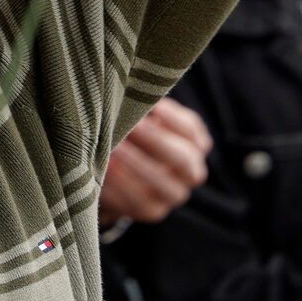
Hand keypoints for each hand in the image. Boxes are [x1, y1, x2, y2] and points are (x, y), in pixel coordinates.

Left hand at [98, 96, 212, 227]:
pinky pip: (138, 202)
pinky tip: (106, 170)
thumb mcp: (145, 118)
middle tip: (134, 127)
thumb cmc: (136, 134)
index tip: (154, 106)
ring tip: (115, 148)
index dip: (174, 119)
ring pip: (161, 184)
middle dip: (157, 141)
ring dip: (137, 165)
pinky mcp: (152, 212)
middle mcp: (191, 172)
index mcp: (195, 144)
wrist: (124, 173)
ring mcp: (173, 195)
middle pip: (184, 159)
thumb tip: (130, 88)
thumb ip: (144, 107)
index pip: (192, 131)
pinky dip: (121, 186)